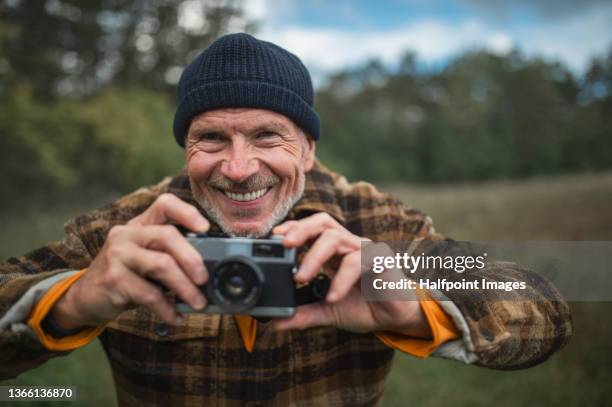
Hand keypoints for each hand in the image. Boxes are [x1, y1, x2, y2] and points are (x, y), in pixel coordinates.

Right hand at [51, 194, 209, 328]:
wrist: (85, 297)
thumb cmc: (126, 276)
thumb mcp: (144, 258)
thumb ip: (168, 255)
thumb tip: (208, 270)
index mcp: (140, 225)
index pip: (164, 204)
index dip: (187, 212)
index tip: (205, 228)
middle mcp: (127, 234)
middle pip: (167, 235)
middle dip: (192, 259)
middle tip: (205, 279)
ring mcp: (118, 255)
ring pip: (162, 265)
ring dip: (185, 288)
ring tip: (199, 303)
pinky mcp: (114, 279)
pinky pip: (150, 294)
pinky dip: (168, 309)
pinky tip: (176, 317)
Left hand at [271, 213, 431, 337]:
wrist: (397, 318)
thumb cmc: (365, 306)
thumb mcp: (328, 312)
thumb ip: (304, 314)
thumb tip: (275, 323)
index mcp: (334, 251)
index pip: (311, 228)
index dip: (292, 228)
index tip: (271, 238)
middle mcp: (348, 244)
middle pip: (322, 222)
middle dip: (300, 230)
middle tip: (283, 245)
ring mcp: (364, 250)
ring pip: (335, 238)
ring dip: (314, 256)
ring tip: (300, 278)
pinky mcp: (380, 260)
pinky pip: (357, 262)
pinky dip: (340, 280)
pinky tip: (332, 297)